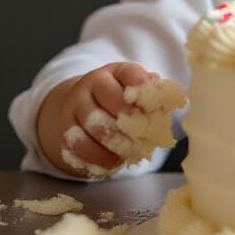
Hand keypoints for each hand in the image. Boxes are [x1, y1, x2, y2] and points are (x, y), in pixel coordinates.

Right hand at [37, 62, 160, 178]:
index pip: (129, 74)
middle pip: (108, 99)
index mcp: (115, 71)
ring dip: (113, 143)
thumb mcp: (139, 93)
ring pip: (90, 125)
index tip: (151, 107)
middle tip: (142, 135)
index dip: (142, 89)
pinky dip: (95, 158)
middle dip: (128, 120)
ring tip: (129, 152)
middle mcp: (91, 85)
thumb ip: (155, 96)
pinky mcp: (64, 131)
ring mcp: (74, 107)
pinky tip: (111, 163)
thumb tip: (170, 100)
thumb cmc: (122, 100)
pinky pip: (76, 147)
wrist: (82, 108)